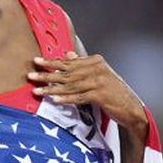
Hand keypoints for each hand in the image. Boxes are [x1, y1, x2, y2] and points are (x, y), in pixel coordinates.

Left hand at [28, 52, 147, 136]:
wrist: (131, 108)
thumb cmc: (113, 92)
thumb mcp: (99, 75)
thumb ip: (82, 65)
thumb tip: (66, 54)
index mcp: (95, 61)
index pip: (69, 62)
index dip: (51, 62)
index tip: (36, 61)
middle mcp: (97, 69)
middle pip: (66, 72)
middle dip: (47, 74)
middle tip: (30, 75)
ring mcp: (100, 82)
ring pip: (70, 85)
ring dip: (51, 88)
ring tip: (37, 90)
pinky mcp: (101, 95)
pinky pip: (78, 97)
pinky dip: (65, 98)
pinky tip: (54, 99)